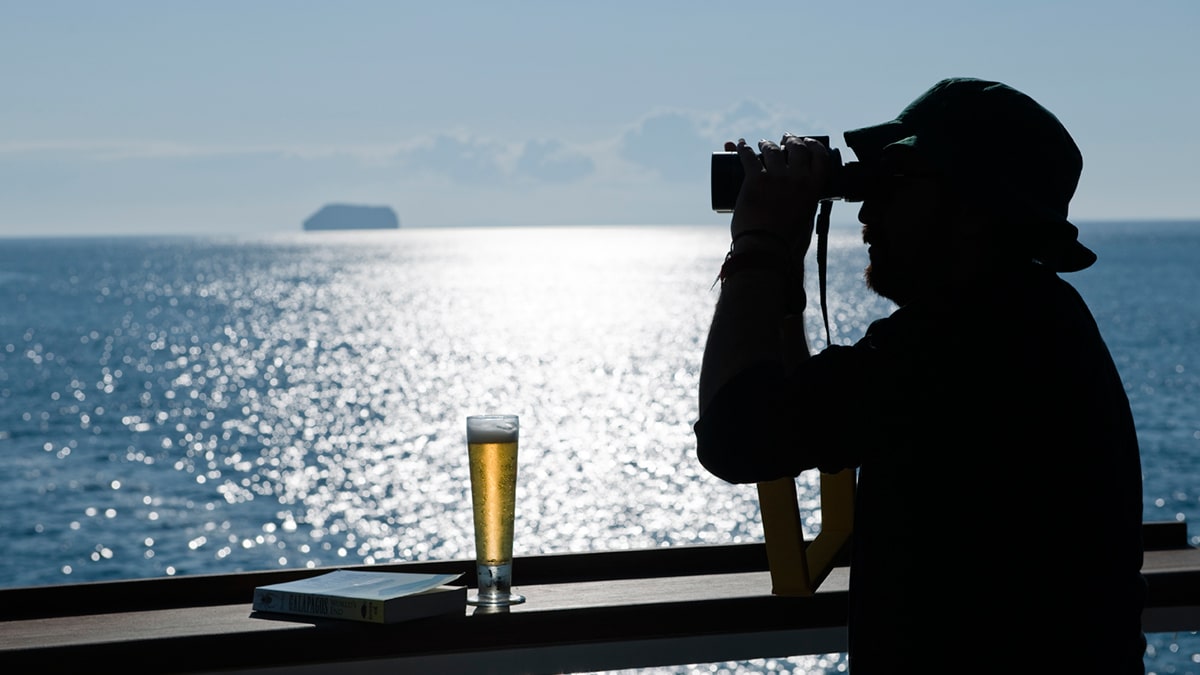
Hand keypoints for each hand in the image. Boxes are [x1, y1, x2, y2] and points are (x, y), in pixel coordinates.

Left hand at [727, 134, 828, 254]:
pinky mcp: (755, 180)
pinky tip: (738, 144)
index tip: (808, 141)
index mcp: (814, 188)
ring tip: (762, 143)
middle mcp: (798, 178)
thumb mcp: (806, 221)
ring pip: (772, 150)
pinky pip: (748, 156)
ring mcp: (776, 177)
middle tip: (784, 139)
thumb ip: (806, 208)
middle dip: (790, 140)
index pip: (820, 156)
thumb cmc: (788, 242)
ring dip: (767, 144)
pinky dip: (742, 148)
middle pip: (796, 148)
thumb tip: (802, 204)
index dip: (814, 145)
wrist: (768, 250)